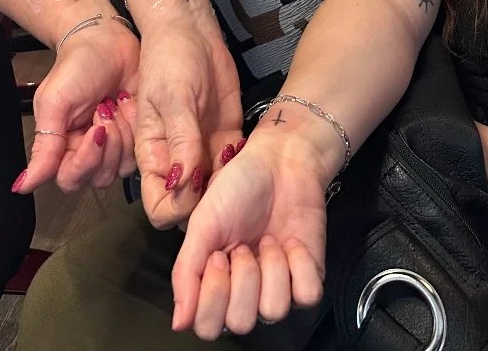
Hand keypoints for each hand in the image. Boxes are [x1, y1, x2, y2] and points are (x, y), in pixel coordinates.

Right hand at [15, 21, 139, 194]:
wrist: (106, 40)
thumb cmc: (76, 66)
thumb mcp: (54, 102)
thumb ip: (43, 145)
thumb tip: (22, 185)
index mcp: (61, 146)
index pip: (70, 178)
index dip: (84, 161)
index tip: (95, 129)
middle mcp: (85, 151)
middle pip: (97, 177)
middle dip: (106, 144)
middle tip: (104, 108)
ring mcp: (112, 145)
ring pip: (119, 169)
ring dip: (122, 135)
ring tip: (115, 103)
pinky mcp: (133, 136)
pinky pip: (138, 153)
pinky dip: (135, 128)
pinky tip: (127, 103)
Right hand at [132, 18, 243, 228]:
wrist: (191, 31)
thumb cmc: (170, 60)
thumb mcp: (173, 97)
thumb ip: (180, 140)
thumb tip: (183, 185)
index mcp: (153, 155)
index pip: (159, 205)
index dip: (176, 208)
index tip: (197, 188)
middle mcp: (176, 161)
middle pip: (189, 206)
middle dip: (207, 208)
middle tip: (228, 187)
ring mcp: (202, 152)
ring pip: (214, 192)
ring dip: (227, 190)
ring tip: (241, 172)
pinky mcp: (225, 139)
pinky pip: (232, 168)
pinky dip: (240, 168)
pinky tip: (247, 152)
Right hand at [170, 134, 328, 339]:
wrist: (280, 161)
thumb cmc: (237, 186)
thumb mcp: (202, 223)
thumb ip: (185, 272)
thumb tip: (178, 323)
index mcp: (214, 282)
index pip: (208, 326)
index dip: (213, 296)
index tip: (217, 257)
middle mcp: (246, 292)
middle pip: (241, 323)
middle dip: (243, 279)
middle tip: (243, 246)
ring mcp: (279, 287)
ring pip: (274, 310)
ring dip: (271, 268)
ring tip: (268, 239)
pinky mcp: (309, 277)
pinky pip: (306, 296)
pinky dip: (299, 266)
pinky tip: (291, 242)